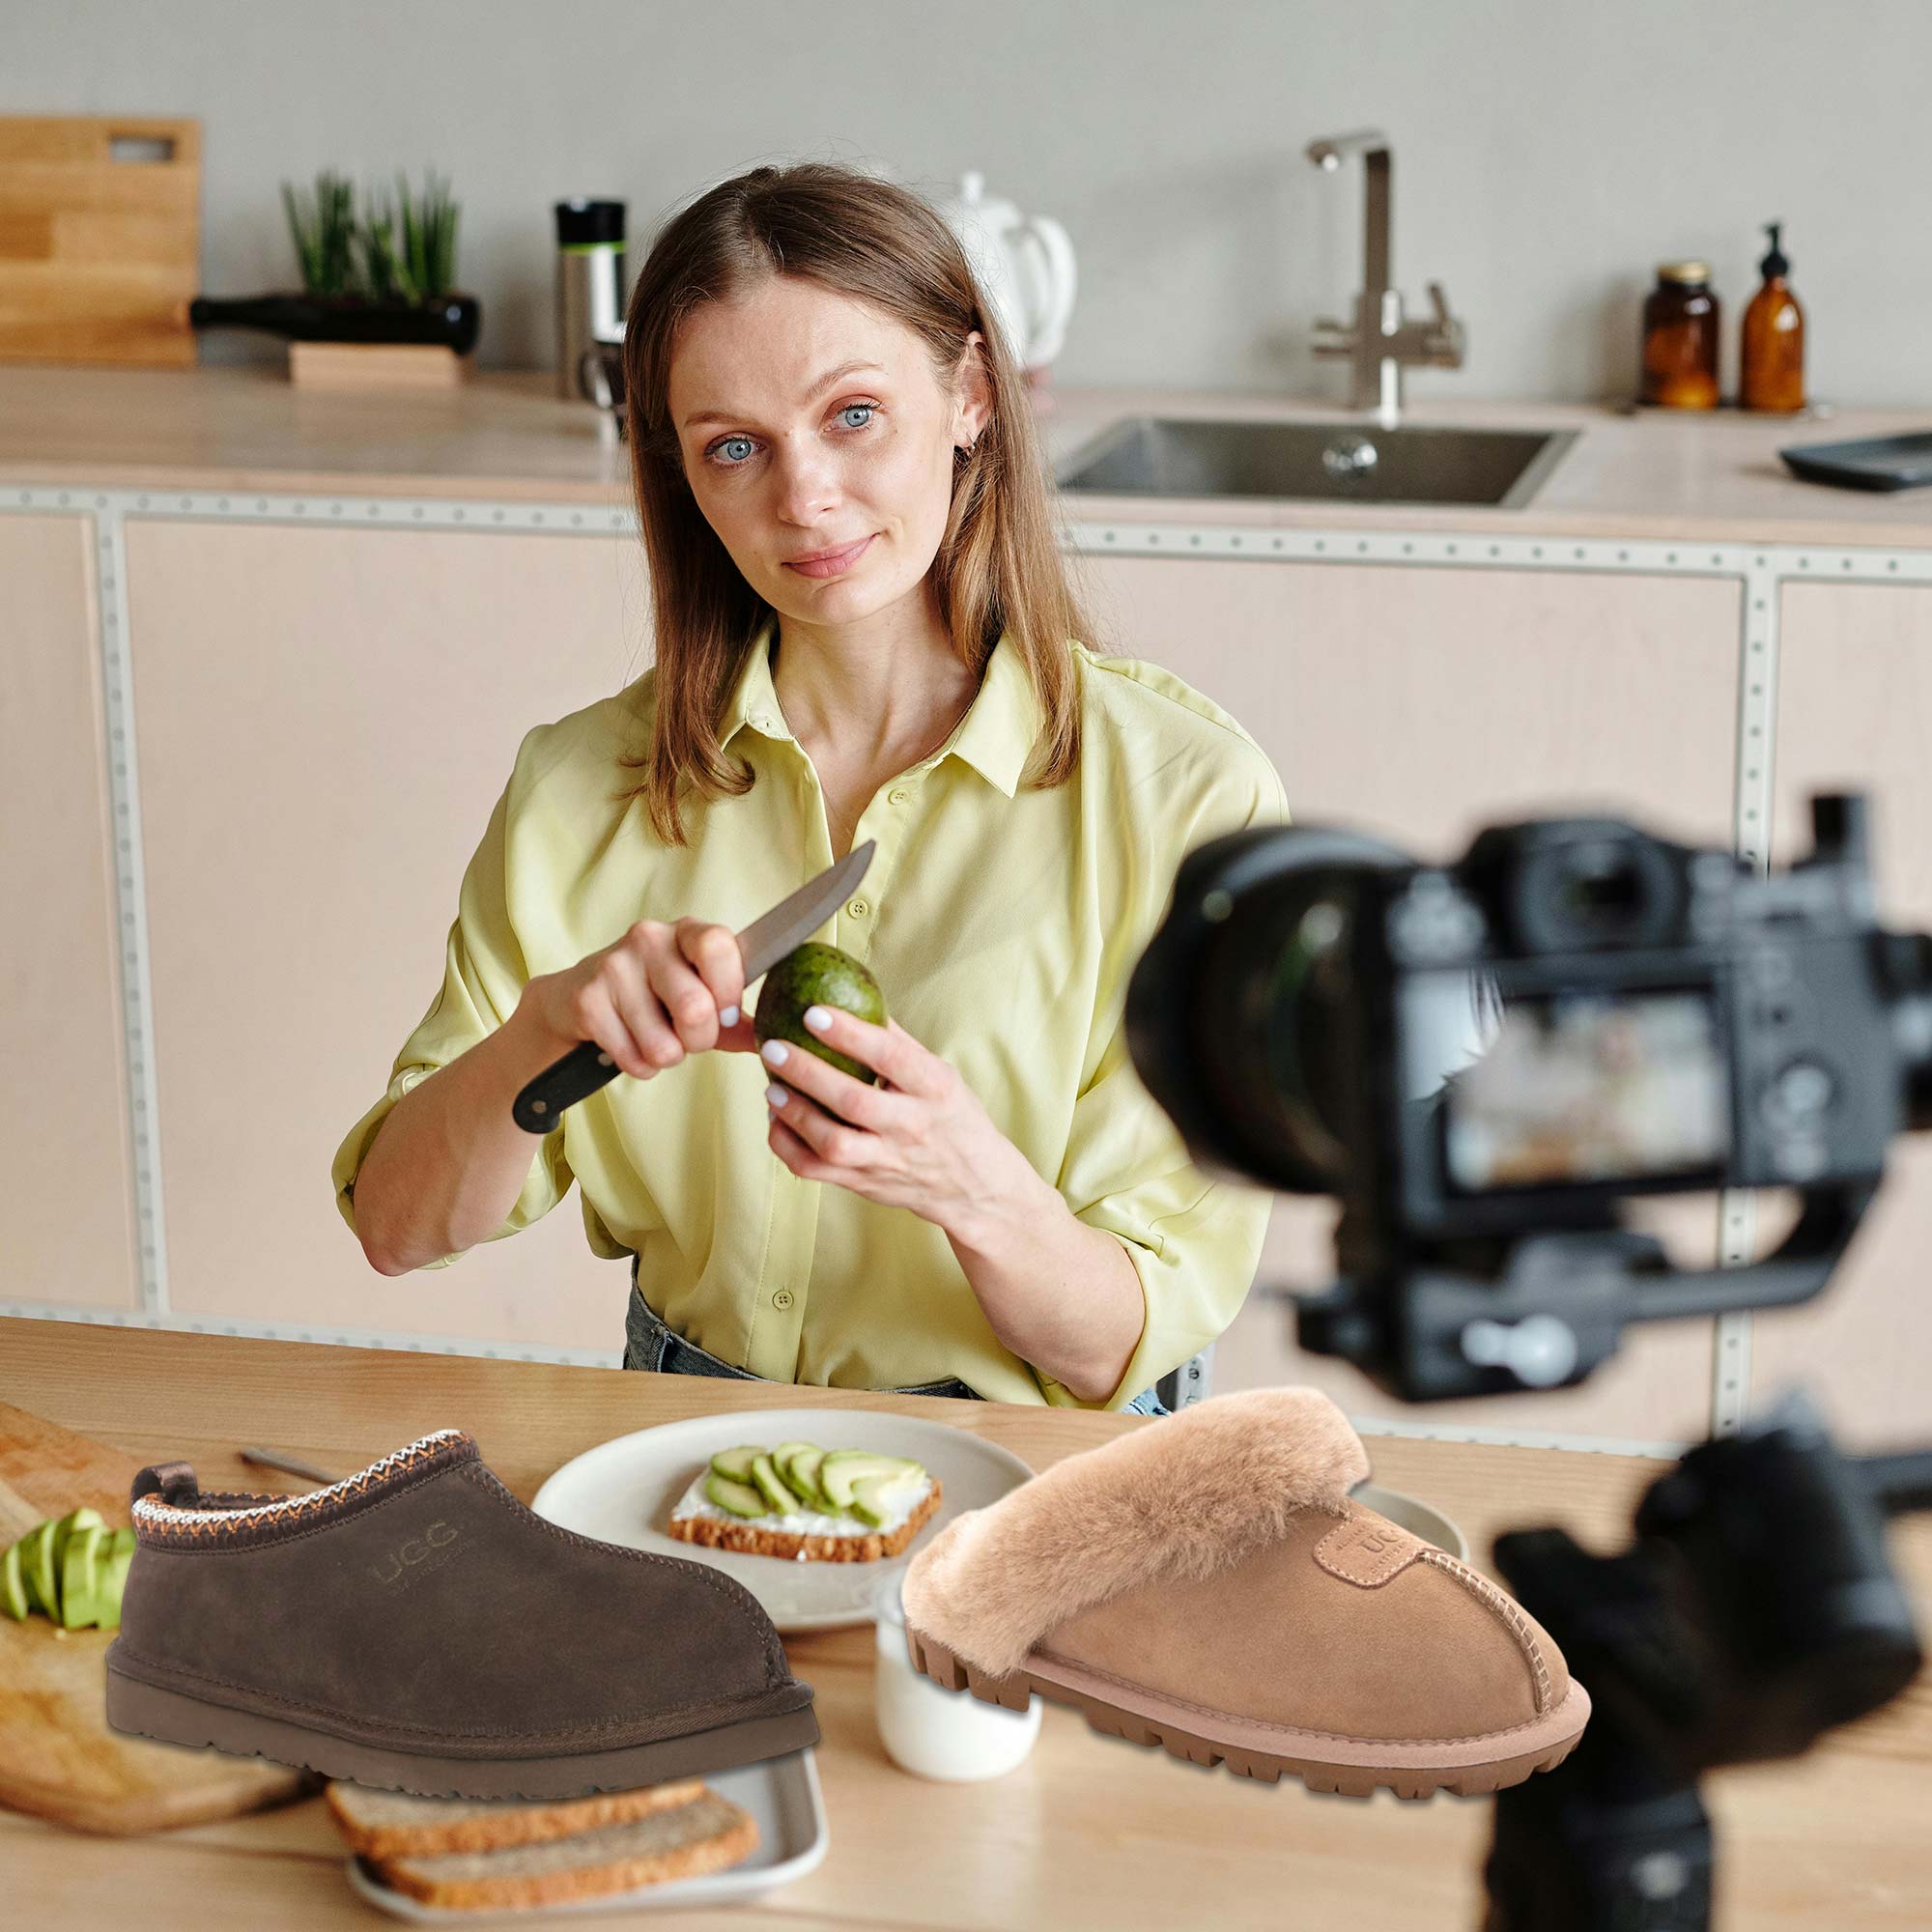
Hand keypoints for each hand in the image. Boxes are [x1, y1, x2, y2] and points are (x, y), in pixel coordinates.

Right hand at [515, 917, 760, 1077]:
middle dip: (698, 1040)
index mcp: (686, 932)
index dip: (729, 990)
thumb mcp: (697, 997)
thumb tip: (769, 1041)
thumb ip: (733, 1018)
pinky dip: (638, 1066)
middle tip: (686, 1037)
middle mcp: (649, 939)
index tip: (727, 1014)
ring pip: (664, 1045)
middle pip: (696, 1008)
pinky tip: (628, 1044)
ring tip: (653, 1037)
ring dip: (666, 1056)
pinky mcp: (588, 1000)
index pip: (719, 946)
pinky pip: (635, 1059)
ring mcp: (614, 966)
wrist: (574, 1001)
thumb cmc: (649, 998)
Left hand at [759, 1005, 1026, 1233]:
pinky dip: (787, 1146)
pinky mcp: (864, 1184)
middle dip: (807, 1072)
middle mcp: (911, 1126)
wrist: (973, 1186)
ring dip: (794, 1113)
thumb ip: (899, 1043)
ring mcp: (887, 1160)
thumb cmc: (953, 1119)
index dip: (850, 1034)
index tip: (814, 1012)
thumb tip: (854, 1000)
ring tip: (771, 1087)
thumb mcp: (941, 1076)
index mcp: (935, 1089)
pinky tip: (777, 1120)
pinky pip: (815, 1170)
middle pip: (853, 1102)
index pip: (891, 1057)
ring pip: (832, 1143)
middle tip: (774, 1048)